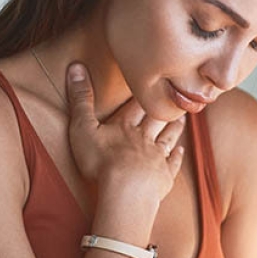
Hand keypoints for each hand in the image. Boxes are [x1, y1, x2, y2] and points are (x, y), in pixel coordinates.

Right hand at [64, 62, 185, 202]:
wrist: (126, 191)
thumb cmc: (101, 161)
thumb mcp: (83, 128)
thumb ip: (80, 100)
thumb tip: (76, 66)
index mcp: (125, 127)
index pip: (135, 106)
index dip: (142, 95)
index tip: (150, 83)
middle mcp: (144, 138)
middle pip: (156, 119)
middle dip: (162, 108)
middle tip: (173, 97)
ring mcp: (156, 158)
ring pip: (168, 137)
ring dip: (174, 127)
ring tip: (180, 118)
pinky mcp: (164, 177)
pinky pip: (173, 164)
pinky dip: (177, 157)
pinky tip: (180, 151)